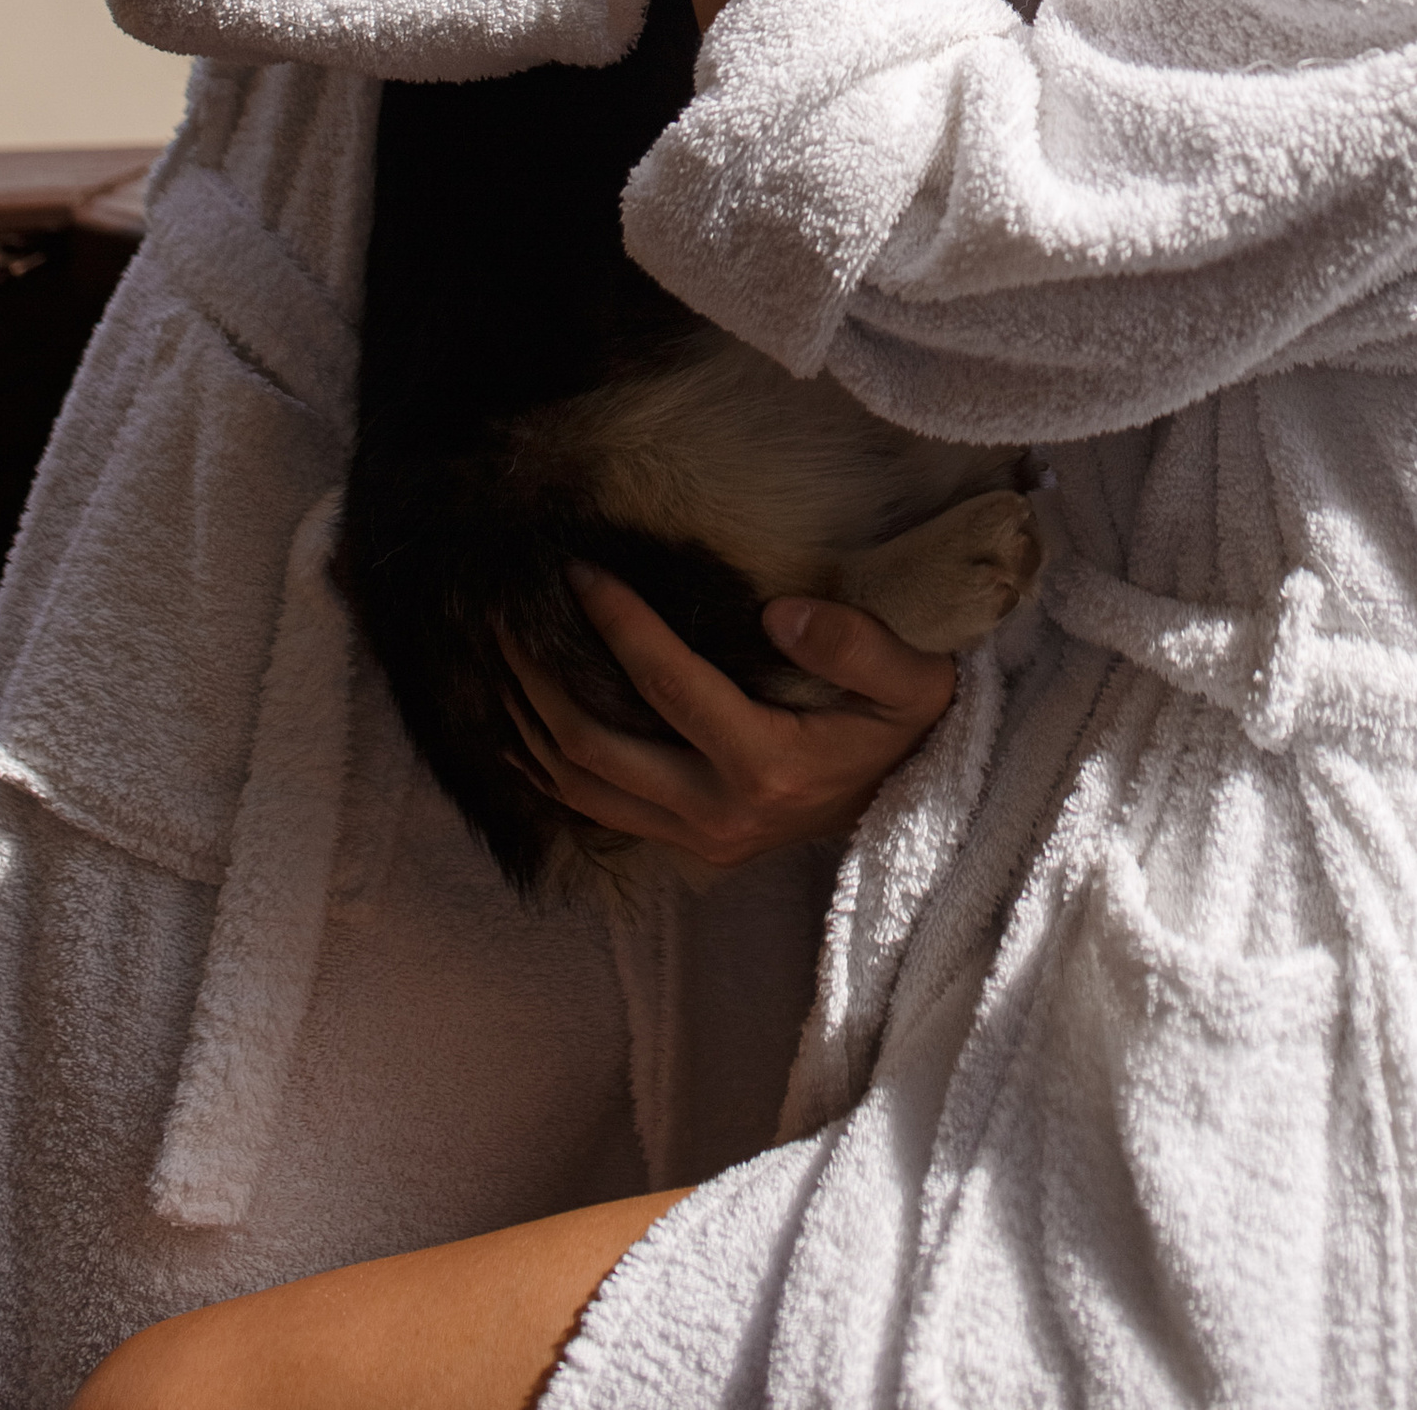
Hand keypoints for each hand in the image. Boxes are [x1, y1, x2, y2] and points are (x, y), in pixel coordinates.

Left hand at [504, 569, 955, 868]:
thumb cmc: (909, 729)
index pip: (667, 685)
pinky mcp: (688, 846)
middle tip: (502, 615)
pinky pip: (595, 812)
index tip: (577, 570)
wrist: (922, 804)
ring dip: (527, 725)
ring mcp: (697, 838)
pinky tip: (519, 726)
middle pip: (595, 746)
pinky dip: (547, 770)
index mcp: (766, 764)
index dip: (616, 623)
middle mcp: (717, 812)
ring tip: (494, 661)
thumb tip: (780, 612)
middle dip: (538, 678)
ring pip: (580, 789)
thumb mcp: (913, 681)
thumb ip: (857, 644)